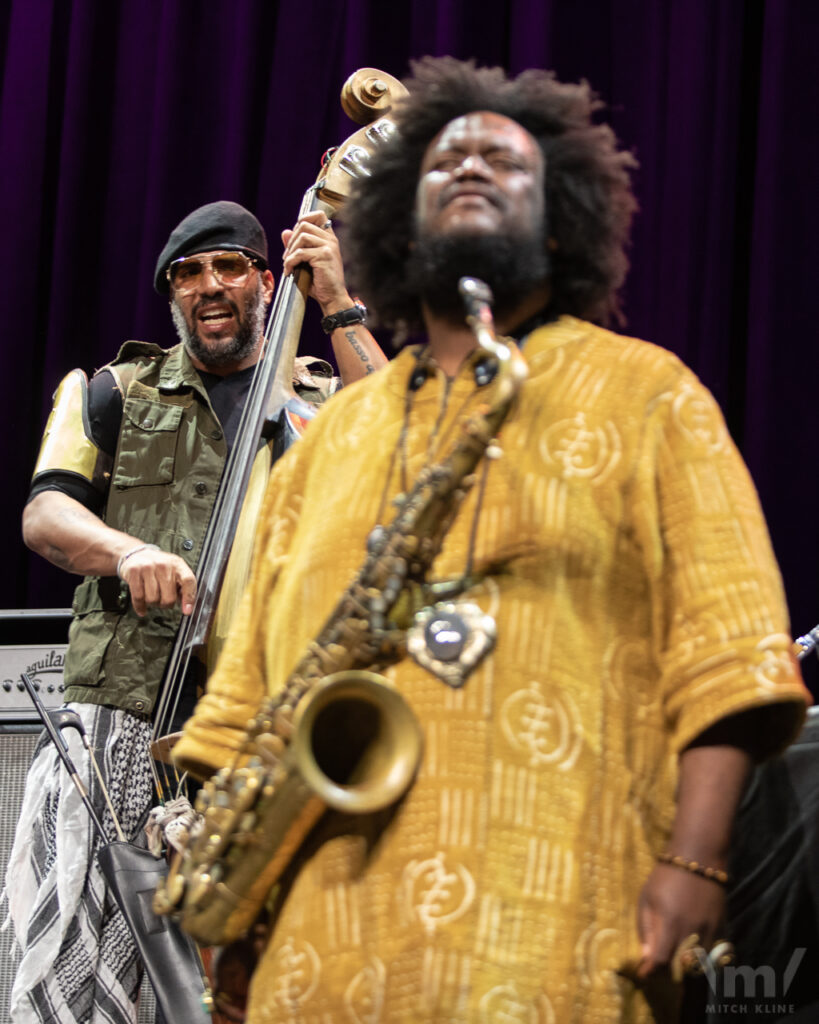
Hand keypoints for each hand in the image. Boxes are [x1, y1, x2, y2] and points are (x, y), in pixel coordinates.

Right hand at [118, 547, 196, 616]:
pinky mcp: (134, 572)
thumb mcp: (175, 571)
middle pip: (169, 597)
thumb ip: (182, 586)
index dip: (189, 598)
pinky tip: (142, 606)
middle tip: (163, 600)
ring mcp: (148, 568)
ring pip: (153, 599)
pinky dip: (140, 606)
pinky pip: (138, 597)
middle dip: (166, 604)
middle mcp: (164, 565)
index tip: (187, 611)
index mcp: (178, 564)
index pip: (188, 581)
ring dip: (152, 603)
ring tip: (152, 596)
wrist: (137, 553)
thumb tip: (187, 605)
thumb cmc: (159, 565)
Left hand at [281, 211, 350, 312]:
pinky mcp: (324, 256)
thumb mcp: (306, 261)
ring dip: (290, 251)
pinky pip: (300, 253)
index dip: (303, 220)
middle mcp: (331, 240)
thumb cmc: (321, 283)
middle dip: (291, 240)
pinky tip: (289, 272)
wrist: (333, 298)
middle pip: (304, 225)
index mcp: (330, 238)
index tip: (295, 238)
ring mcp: (329, 246)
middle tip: (287, 256)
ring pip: (302, 237)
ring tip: (288, 264)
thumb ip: (297, 246)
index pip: (318, 215)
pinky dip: (290, 262)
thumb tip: (285, 232)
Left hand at [636, 863, 725, 978]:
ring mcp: (710, 931)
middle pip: (682, 968)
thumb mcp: (647, 897)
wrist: (699, 857)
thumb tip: (646, 957)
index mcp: (670, 922)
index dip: (651, 971)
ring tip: (676, 956)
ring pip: (700, 964)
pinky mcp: (723, 928)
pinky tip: (694, 950)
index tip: (645, 974)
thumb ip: (645, 928)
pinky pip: (715, 955)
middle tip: (659, 964)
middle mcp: (692, 931)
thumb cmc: (666, 876)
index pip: (661, 960)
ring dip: (687, 966)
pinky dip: (704, 958)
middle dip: (668, 971)